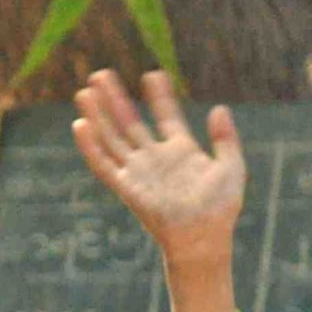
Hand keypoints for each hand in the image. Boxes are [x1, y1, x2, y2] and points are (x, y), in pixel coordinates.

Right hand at [72, 70, 244, 267]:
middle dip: (115, 98)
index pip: (165, 116)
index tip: (153, 75)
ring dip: (98, 115)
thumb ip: (224, 138)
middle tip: (100, 74)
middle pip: (129, 122)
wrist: (203, 237)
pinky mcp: (126, 187)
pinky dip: (90, 146)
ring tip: (85, 91)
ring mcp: (138, 172)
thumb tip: (219, 108)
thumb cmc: (220, 207)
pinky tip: (80, 125)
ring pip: (112, 137)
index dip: (159, 96)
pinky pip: (103, 164)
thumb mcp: (231, 166)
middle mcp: (155, 158)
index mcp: (180, 151)